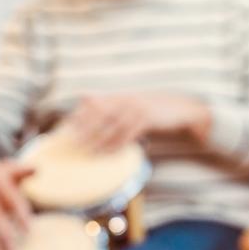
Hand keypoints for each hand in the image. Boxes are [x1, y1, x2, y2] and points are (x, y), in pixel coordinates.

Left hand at [63, 93, 210, 152]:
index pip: (95, 103)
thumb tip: (95, 110)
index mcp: (121, 96)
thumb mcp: (134, 106)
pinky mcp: (147, 118)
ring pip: (112, 125)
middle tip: (72, 141)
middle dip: (85, 128)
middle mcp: (126, 99)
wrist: (181, 108)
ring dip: (98, 139)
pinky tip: (108, 153)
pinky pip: (128, 134)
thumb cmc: (155, 111)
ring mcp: (136, 108)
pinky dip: (117, 145)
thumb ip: (116, 108)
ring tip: (87, 151)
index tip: (67, 126)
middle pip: (100, 113)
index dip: (80, 114)